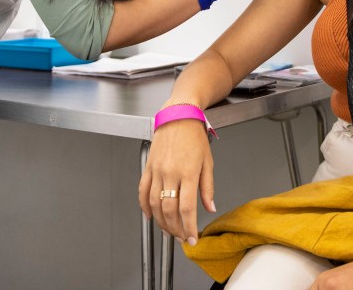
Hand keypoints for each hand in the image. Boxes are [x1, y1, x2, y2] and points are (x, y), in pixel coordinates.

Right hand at [138, 118, 215, 243]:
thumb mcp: (208, 161)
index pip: (187, 208)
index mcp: (188, 172)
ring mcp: (157, 170)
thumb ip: (208, 187)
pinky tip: (150, 215)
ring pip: (154, 204)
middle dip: (175, 229)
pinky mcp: (148, 166)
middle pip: (169, 210)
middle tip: (182, 238)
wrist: (178, 115)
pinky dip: (144, 206)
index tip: (192, 238)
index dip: (189, 227)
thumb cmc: (194, 135)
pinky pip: (142, 191)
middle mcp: (171, 172)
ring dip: (161, 222)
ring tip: (169, 231)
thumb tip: (210, 207)